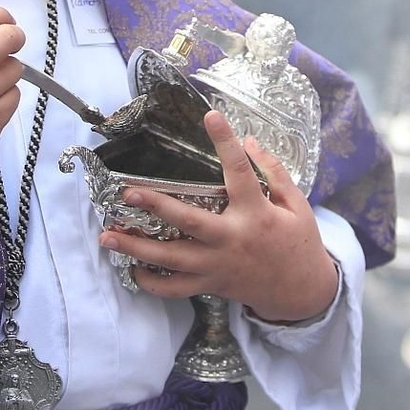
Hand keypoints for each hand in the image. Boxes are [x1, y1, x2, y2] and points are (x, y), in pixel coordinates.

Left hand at [102, 111, 338, 323]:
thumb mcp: (297, 205)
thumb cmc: (298, 243)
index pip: (240, 172)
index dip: (226, 142)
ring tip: (108, 237)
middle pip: (189, 223)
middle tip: (129, 192)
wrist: (301, 292)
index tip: (211, 117)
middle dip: (157, 206)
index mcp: (257, 214)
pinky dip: (151, 282)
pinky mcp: (210, 285)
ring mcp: (217, 266)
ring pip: (171, 260)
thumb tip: (249, 141)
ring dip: (137, 249)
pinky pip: (175, 289)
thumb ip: (274, 172)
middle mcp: (232, 240)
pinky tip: (133, 268)